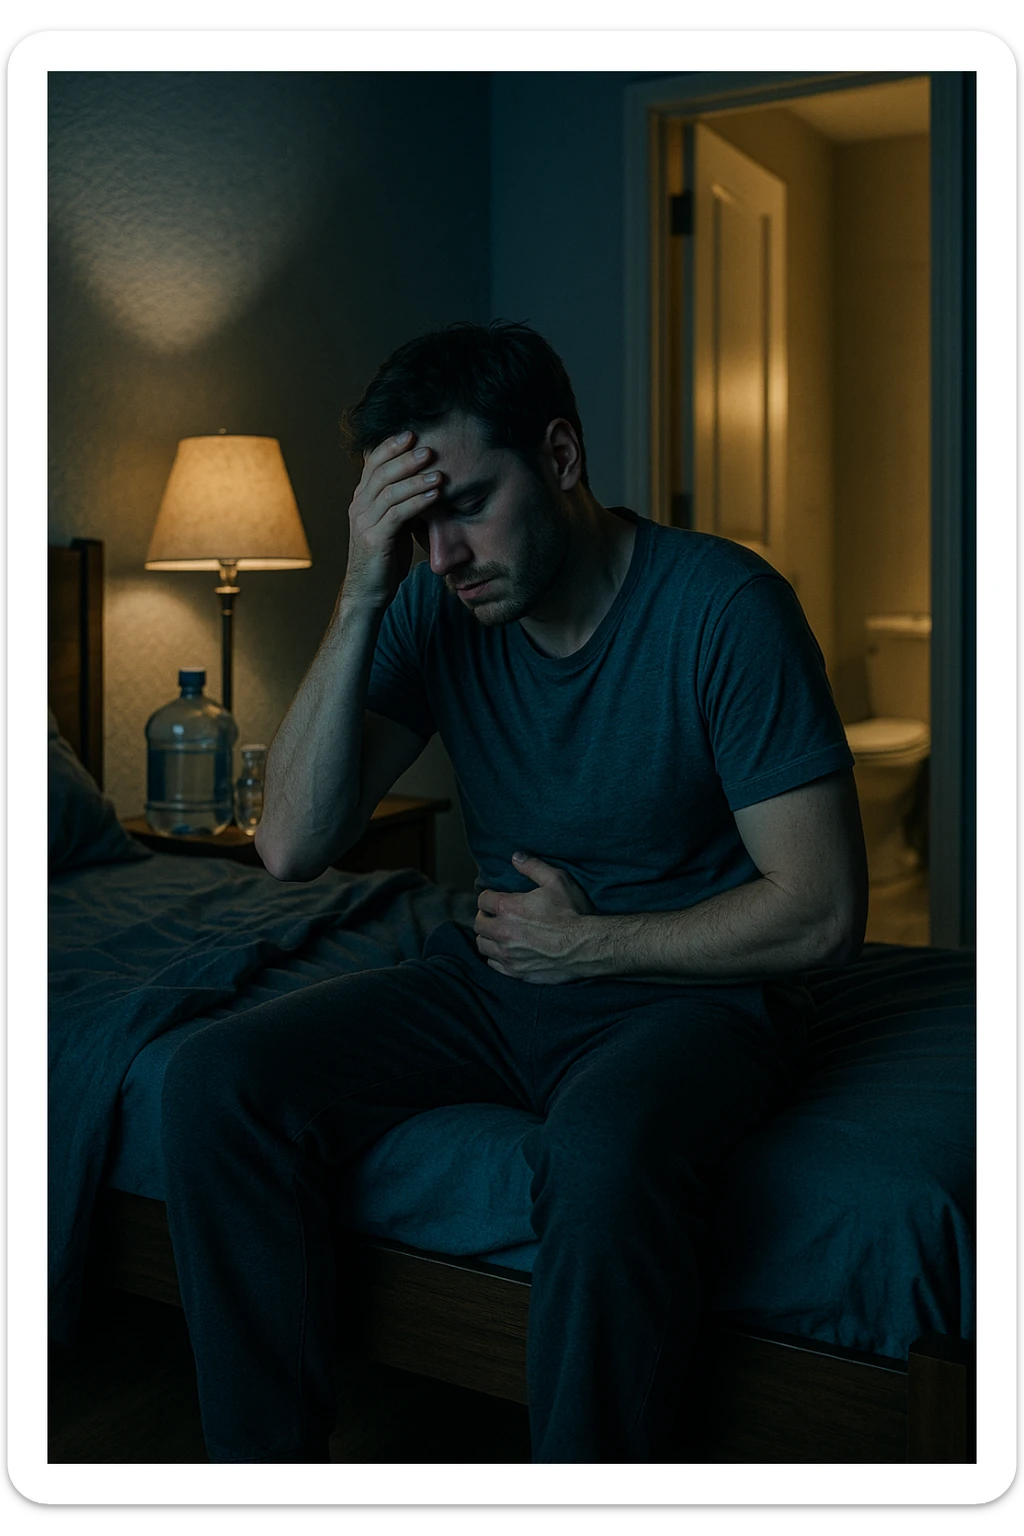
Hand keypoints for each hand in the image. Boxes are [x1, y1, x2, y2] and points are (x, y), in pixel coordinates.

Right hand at [343, 431, 440, 610]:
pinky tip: (434, 495)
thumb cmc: (386, 559)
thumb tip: (429, 481)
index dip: (390, 446)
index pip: (372, 462)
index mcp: (361, 499)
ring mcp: (363, 522)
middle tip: (429, 447)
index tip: (413, 433)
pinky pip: (397, 515)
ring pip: (389, 491)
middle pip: (380, 472)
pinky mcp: (373, 540)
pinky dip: (417, 502)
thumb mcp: (394, 525)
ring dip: (416, 479)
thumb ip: (403, 503)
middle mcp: (358, 506)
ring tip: (439, 472)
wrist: (368, 593)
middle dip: (406, 457)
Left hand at [474, 852, 596, 983]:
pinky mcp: (516, 971)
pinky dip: (497, 957)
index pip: (483, 900)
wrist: (587, 947)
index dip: (489, 897)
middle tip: (495, 916)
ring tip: (499, 934)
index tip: (496, 899)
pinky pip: (494, 964)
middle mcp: (503, 932)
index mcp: (508, 908)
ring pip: (483, 945)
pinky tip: (507, 951)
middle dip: (485, 917)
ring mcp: (508, 954)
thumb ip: (534, 867)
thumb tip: (516, 857)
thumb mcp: (557, 881)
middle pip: (479, 924)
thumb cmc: (573, 912)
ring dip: (488, 938)